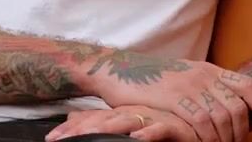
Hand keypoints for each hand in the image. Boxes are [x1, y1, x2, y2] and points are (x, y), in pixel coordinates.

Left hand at [45, 106, 196, 141]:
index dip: (72, 129)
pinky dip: (149, 134)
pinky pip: (162, 130)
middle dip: (80, 130)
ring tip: (86, 135)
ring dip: (107, 129)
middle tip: (58, 139)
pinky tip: (136, 138)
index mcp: (125, 112)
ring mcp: (155, 118)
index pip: (94, 120)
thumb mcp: (130, 123)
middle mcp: (137, 113)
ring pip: (127, 122)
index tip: (51, 138)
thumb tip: (72, 118)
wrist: (199, 121)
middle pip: (104, 120)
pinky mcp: (176, 126)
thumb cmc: (164, 124)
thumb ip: (103, 121)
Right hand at [89, 58, 251, 141]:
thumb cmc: (151, 78)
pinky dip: (207, 138)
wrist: (118, 69)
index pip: (247, 85)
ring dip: (225, 139)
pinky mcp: (173, 98)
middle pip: (237, 108)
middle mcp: (202, 75)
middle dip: (241, 133)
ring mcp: (188, 86)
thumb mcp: (184, 75)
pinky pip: (201, 122)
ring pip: (222, 117)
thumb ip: (206, 86)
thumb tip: (231, 106)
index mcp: (208, 69)